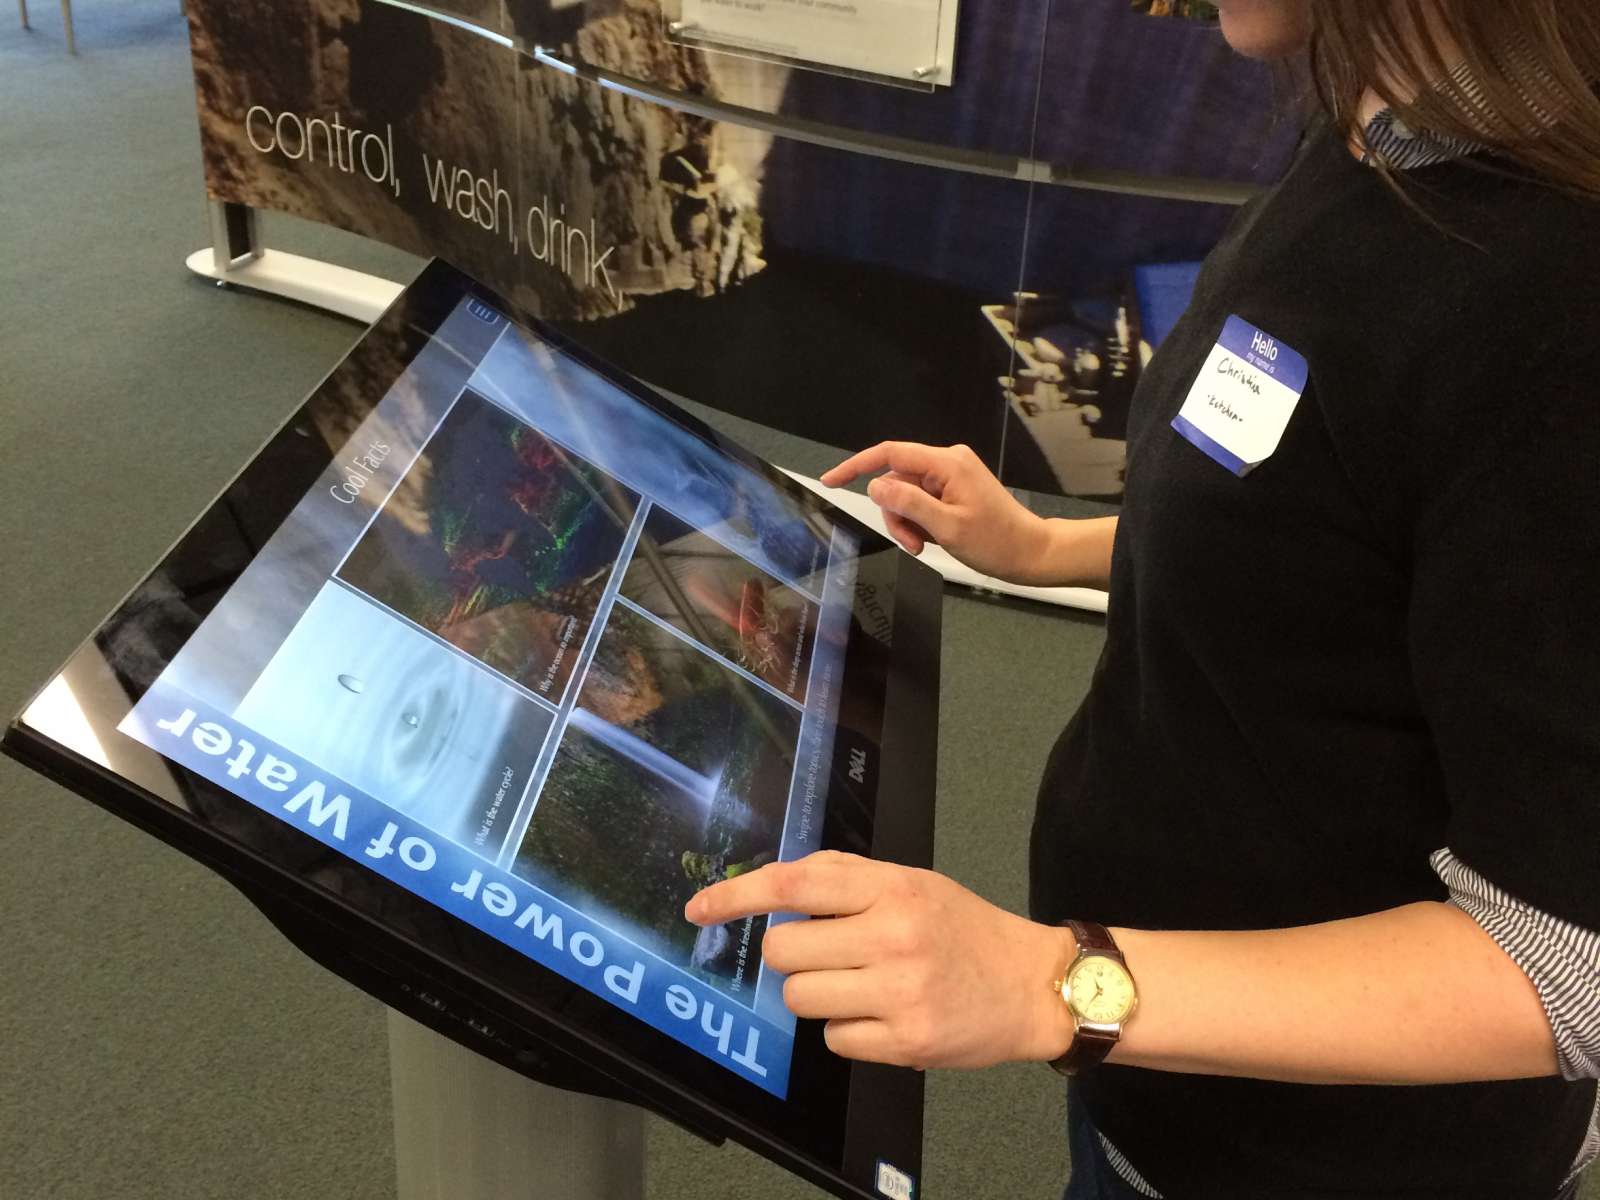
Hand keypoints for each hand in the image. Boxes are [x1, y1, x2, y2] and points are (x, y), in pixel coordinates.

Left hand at [686, 851, 1076, 1069]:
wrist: (1030, 984)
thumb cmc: (964, 930)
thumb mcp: (912, 882)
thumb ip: (848, 876)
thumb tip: (778, 882)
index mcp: (892, 887)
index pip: (796, 882)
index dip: (738, 895)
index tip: (700, 909)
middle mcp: (893, 934)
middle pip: (786, 950)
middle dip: (795, 956)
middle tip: (831, 956)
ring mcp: (899, 991)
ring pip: (801, 998)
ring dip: (818, 995)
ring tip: (861, 987)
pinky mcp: (905, 1041)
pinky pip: (834, 1040)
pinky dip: (849, 1032)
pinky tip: (882, 1015)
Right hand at [820, 442, 1053, 582]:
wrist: (1031, 553)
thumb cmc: (996, 542)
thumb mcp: (946, 526)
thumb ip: (908, 503)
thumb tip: (874, 486)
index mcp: (947, 463)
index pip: (890, 454)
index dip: (856, 466)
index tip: (831, 481)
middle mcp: (947, 461)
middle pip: (896, 480)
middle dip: (896, 513)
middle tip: (911, 543)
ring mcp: (951, 475)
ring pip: (906, 494)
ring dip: (907, 522)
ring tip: (924, 545)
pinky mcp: (954, 489)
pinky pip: (922, 501)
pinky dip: (919, 522)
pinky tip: (933, 539)